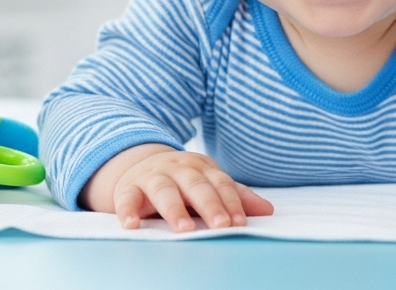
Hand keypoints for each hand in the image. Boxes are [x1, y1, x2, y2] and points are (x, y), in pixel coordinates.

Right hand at [87, 145, 272, 230]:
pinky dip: (128, 211)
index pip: (220, 184)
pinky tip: (133, 225)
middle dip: (210, 205)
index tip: (240, 223)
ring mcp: (152, 177)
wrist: (140, 165)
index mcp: (202, 168)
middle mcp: (178, 170)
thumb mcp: (208, 184)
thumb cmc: (183, 182)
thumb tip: (268, 211)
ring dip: (175, 210)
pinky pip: (127, 198)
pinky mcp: (128, 188)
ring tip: (184, 229)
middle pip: (196, 186)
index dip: (231, 203)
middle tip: (221, 225)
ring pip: (164, 190)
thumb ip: (235, 197)